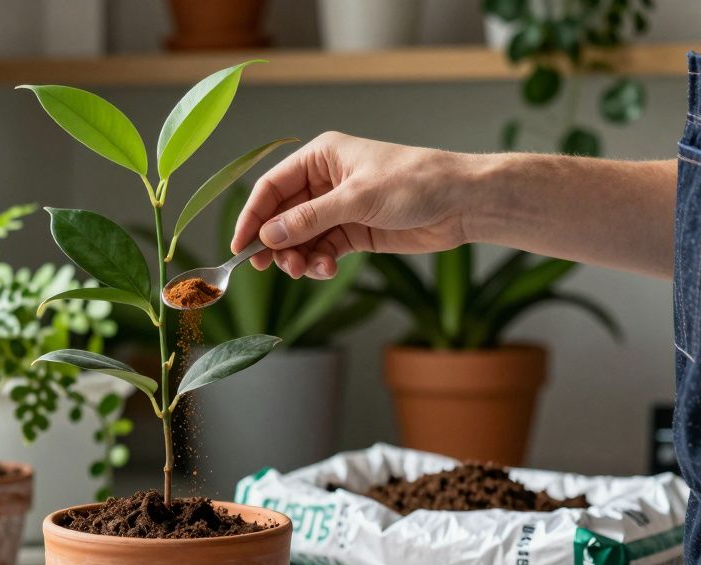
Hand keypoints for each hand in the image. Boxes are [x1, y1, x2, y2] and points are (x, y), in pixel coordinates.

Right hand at [231, 132, 473, 278]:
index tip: (240, 245)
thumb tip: (269, 236)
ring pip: (300, 237)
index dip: (253, 216)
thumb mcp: (356, 199)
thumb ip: (309, 218)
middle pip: (282, 215)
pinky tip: (325, 269)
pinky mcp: (354, 231)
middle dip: (275, 243)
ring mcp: (338, 208)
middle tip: (269, 267)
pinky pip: (322, 249)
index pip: (272, 187)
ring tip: (305, 270)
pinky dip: (318, 262)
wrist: (460, 202)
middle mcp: (325, 181)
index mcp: (321, 157)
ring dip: (297, 256)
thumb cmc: (414, 183)